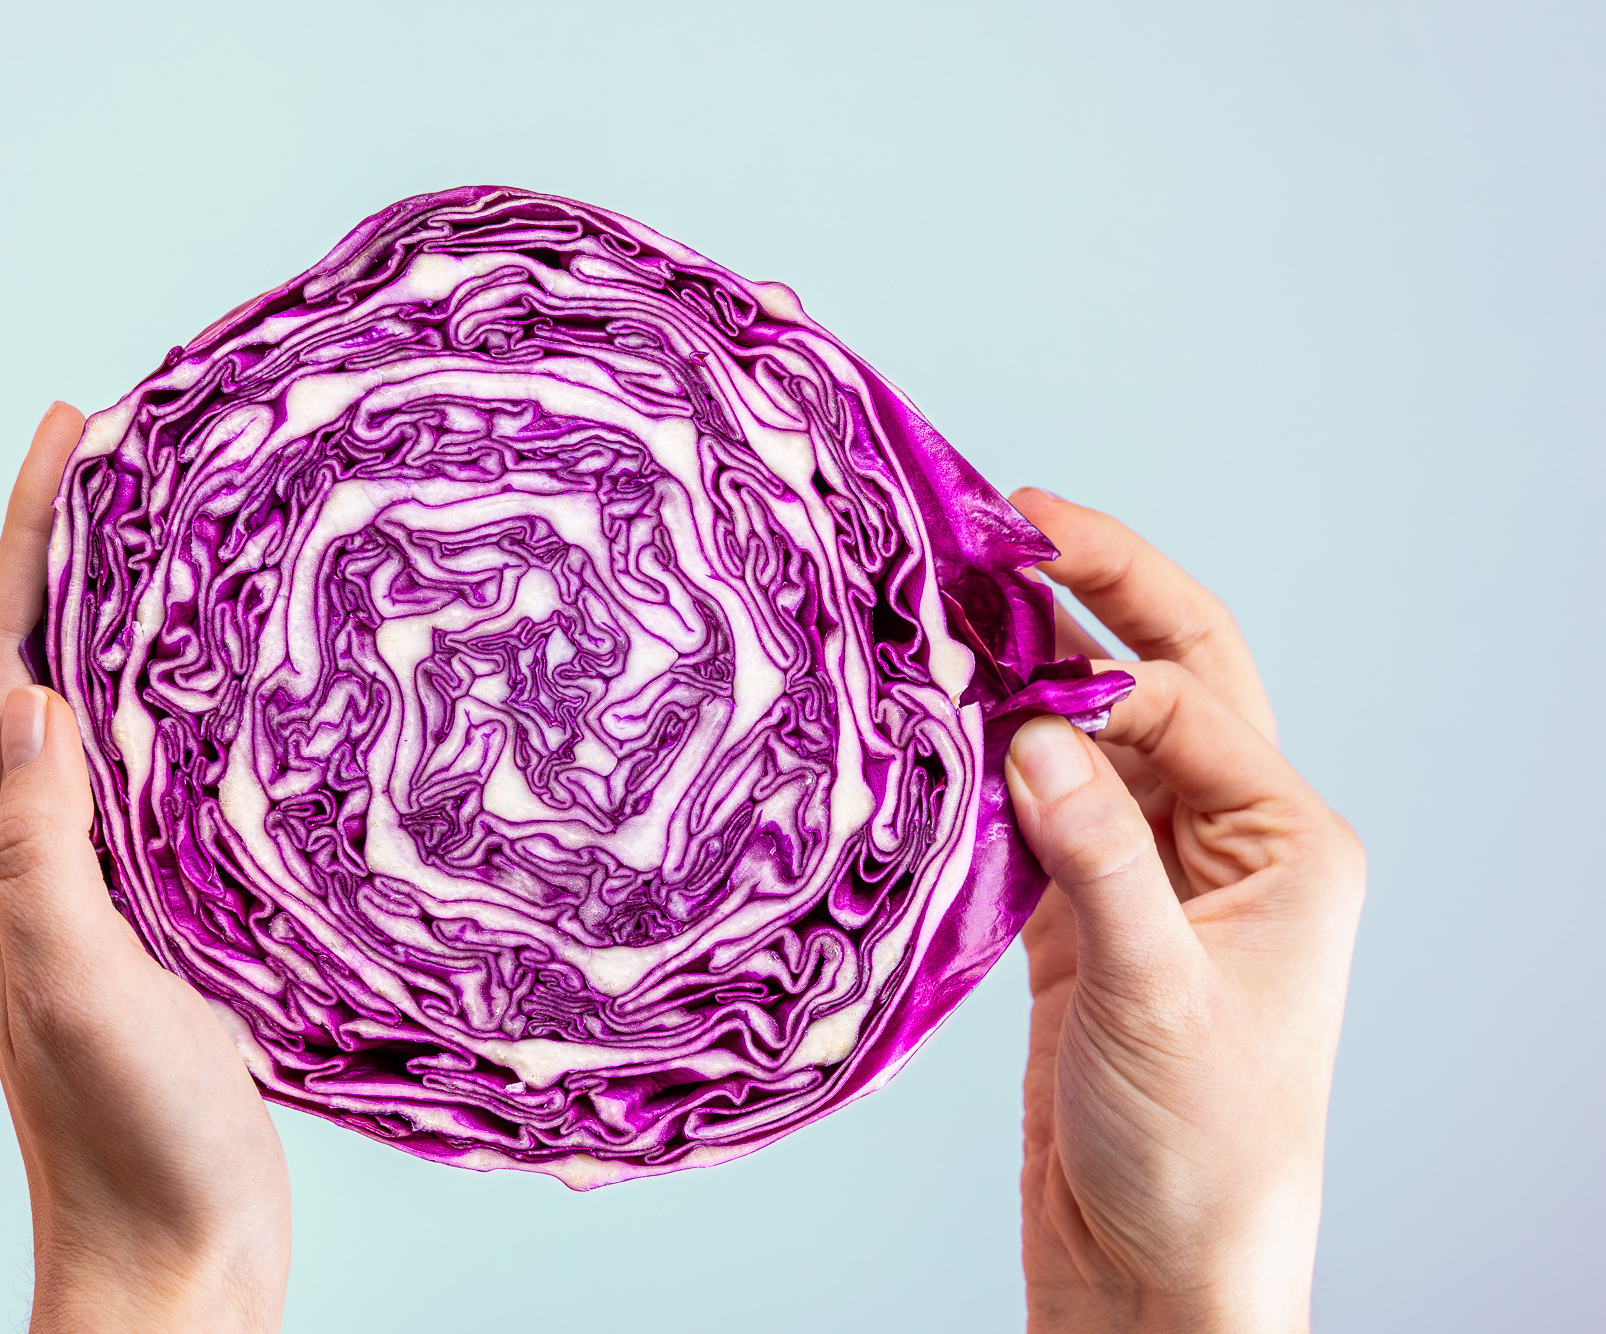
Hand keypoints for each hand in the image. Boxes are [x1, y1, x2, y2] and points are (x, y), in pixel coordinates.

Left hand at [0, 404, 290, 1332]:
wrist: (175, 1251)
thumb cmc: (126, 1138)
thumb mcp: (77, 986)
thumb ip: (42, 848)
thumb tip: (30, 696)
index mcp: (4, 857)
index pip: (1, 663)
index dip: (28, 540)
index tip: (70, 433)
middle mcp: (38, 856)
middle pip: (41, 665)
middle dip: (72, 549)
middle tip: (132, 450)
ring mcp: (102, 885)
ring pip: (104, 713)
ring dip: (128, 614)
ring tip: (184, 532)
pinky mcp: (166, 917)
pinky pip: (162, 777)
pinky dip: (187, 702)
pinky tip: (239, 685)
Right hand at [1006, 490, 1363, 1332]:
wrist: (1159, 1270)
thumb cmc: (1203, 1152)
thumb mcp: (1156, 992)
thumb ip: (1097, 855)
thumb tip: (1032, 729)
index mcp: (1286, 844)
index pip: (1188, 699)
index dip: (1096, 641)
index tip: (1001, 580)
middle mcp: (1228, 843)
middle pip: (1164, 680)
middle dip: (1095, 595)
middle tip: (1006, 520)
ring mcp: (1152, 876)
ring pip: (1090, 737)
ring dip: (1027, 677)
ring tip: (948, 609)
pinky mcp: (1084, 919)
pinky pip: (1038, 807)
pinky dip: (988, 764)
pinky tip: (934, 729)